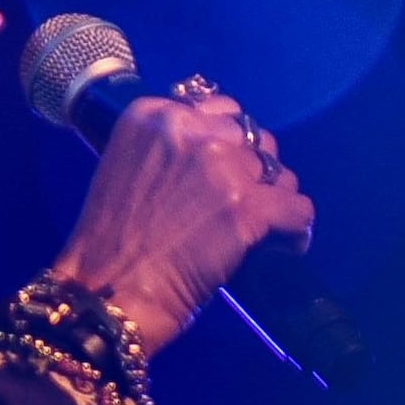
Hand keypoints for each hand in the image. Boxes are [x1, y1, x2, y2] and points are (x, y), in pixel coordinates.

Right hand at [50, 85, 309, 361]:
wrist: (107, 294)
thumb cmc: (109, 244)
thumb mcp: (130, 169)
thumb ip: (172, 151)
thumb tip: (224, 156)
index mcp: (155, 114)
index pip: (222, 110)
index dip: (232, 144)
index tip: (228, 171)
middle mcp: (191, 130)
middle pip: (255, 139)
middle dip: (255, 170)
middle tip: (243, 204)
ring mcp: (223, 168)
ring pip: (281, 173)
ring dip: (277, 199)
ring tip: (266, 229)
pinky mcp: (247, 208)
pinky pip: (298, 210)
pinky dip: (296, 231)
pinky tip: (285, 246)